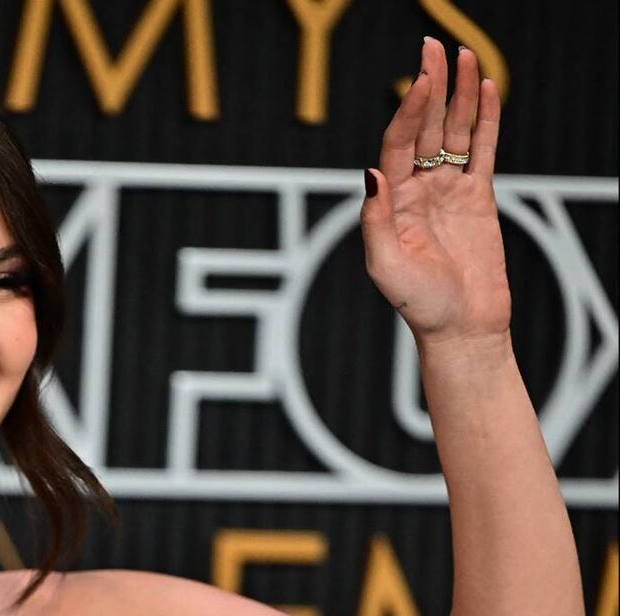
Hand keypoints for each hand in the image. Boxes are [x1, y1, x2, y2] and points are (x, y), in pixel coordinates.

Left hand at [361, 37, 510, 347]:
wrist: (460, 327)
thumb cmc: (417, 303)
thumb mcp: (385, 264)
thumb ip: (376, 218)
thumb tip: (370, 172)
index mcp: (392, 200)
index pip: (398, 144)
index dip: (408, 111)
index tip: (417, 80)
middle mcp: (417, 188)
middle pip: (425, 127)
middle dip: (429, 87)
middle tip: (435, 48)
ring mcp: (448, 190)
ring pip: (454, 132)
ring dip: (457, 95)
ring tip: (463, 56)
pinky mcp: (477, 197)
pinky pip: (483, 150)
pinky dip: (485, 120)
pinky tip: (485, 91)